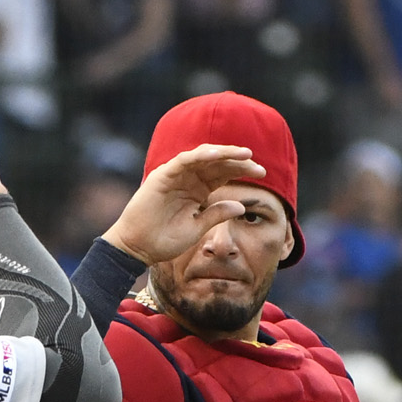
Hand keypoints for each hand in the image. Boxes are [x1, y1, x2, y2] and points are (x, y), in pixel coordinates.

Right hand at [102, 145, 265, 265]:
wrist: (138, 249)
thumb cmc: (164, 240)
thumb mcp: (198, 227)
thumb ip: (217, 213)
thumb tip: (241, 205)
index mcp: (198, 190)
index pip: (224, 173)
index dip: (242, 170)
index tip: (263, 174)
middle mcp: (188, 178)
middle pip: (217, 163)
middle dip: (238, 161)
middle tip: (259, 166)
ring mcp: (175, 175)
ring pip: (203, 156)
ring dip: (224, 153)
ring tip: (244, 154)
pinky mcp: (162, 175)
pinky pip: (184, 160)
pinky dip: (200, 155)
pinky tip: (216, 155)